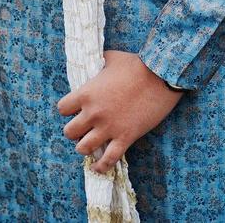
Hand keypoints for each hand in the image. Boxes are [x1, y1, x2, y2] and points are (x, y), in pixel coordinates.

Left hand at [56, 50, 183, 173]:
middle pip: (69, 132)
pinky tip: (98, 167)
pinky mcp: (125, 137)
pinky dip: (101, 166)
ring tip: (91, 144)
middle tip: (83, 128)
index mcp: (86, 93)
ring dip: (85, 147)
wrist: (161, 76)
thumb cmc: (137, 64)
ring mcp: (108, 127)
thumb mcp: (111, 58)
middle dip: (74, 131)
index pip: (62, 109)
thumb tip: (96, 60)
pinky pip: (108, 159)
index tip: (75, 109)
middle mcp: (93, 113)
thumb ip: (99, 62)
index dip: (68, 110)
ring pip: (83, 148)